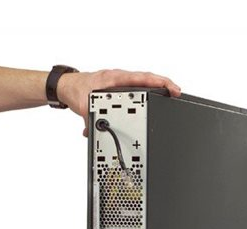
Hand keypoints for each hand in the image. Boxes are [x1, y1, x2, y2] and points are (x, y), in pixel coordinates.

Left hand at [57, 69, 181, 135]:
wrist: (68, 86)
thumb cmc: (76, 90)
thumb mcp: (82, 105)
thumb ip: (89, 119)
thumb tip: (93, 132)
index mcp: (113, 78)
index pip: (140, 78)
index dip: (157, 82)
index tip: (171, 88)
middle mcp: (119, 78)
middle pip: (147, 78)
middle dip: (164, 84)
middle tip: (178, 92)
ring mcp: (121, 82)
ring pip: (143, 83)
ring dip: (157, 87)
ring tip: (172, 94)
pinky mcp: (120, 88)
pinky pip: (137, 88)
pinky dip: (147, 92)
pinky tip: (155, 99)